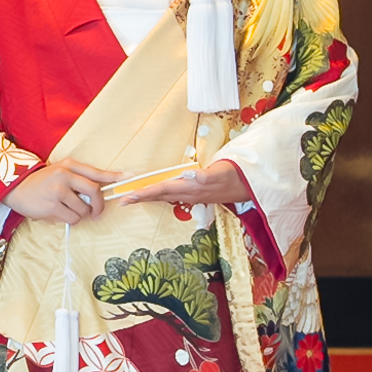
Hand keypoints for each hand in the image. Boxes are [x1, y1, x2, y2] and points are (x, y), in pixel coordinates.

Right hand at [3, 159, 122, 225]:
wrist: (15, 188)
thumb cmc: (40, 182)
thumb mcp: (58, 172)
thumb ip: (78, 178)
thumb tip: (100, 190)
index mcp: (68, 165)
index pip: (96, 172)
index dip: (113, 176)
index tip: (129, 177)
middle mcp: (64, 175)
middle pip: (94, 191)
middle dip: (99, 205)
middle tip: (97, 212)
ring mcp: (58, 190)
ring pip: (83, 209)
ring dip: (80, 214)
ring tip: (67, 210)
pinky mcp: (52, 205)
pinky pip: (72, 218)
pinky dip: (70, 220)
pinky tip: (59, 214)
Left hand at [134, 156, 257, 211]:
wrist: (249, 184)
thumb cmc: (234, 174)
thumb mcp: (219, 172)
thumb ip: (203, 176)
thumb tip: (188, 176)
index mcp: (190, 187)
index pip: (161, 190)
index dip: (143, 193)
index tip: (127, 197)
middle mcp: (189, 194)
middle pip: (159, 196)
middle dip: (141, 198)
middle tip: (123, 199)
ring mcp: (193, 196)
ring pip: (166, 197)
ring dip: (150, 197)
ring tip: (135, 197)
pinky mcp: (198, 195)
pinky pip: (174, 196)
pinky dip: (162, 195)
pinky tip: (159, 194)